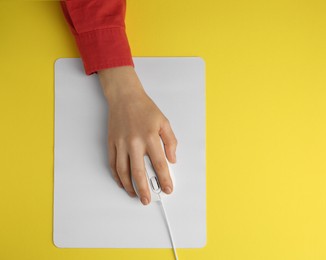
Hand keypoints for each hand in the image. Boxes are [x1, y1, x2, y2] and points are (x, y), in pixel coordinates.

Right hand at [97, 66, 177, 204]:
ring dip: (128, 185)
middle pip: (139, 172)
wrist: (125, 97)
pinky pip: (112, 163)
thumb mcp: (164, 122)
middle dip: (144, 189)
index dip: (165, 179)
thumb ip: (170, 142)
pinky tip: (122, 182)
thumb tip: (172, 159)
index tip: (168, 189)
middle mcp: (134, 142)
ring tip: (134, 194)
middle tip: (148, 200)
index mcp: (150, 137)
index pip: (159, 164)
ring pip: (123, 171)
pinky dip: (116, 176)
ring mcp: (121, 144)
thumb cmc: (145, 109)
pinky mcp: (111, 143)